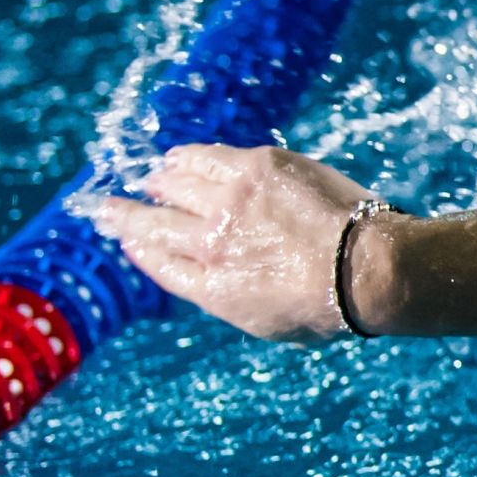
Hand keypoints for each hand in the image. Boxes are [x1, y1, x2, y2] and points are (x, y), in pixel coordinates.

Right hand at [84, 143, 393, 341]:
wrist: (370, 267)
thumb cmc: (328, 304)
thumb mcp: (263, 320)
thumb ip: (222, 292)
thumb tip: (194, 270)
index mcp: (209, 286)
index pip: (157, 260)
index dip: (138, 245)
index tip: (125, 235)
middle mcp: (208, 242)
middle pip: (150, 222)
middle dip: (123, 214)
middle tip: (106, 207)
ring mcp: (228, 201)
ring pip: (173, 183)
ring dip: (160, 182)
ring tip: (155, 180)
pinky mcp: (254, 166)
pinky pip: (203, 157)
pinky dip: (185, 159)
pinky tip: (179, 158)